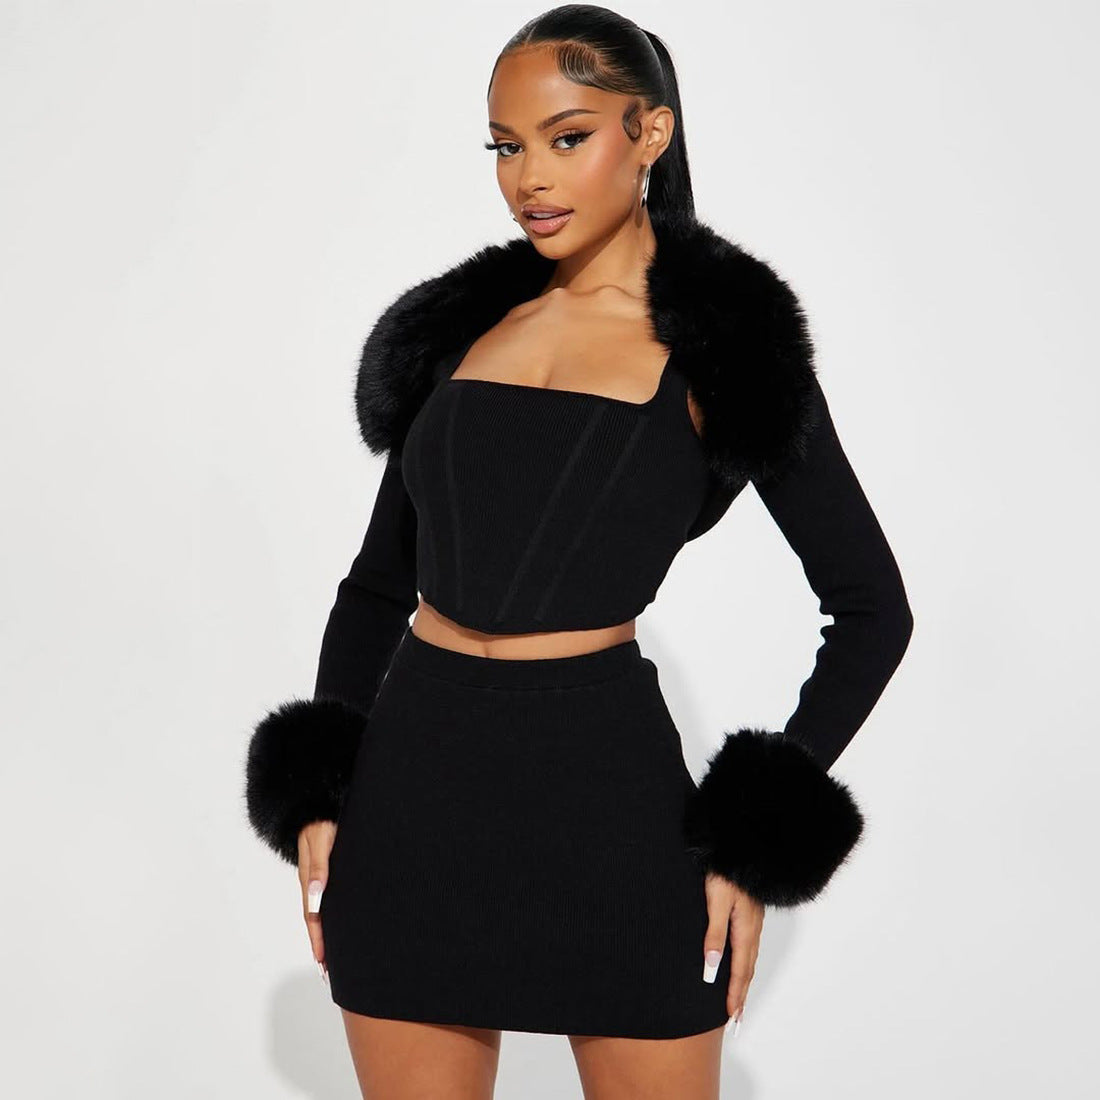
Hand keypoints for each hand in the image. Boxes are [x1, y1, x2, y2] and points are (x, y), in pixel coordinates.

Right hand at [298, 820, 337, 983]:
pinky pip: (331, 900)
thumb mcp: (319, 839)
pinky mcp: (329, 871)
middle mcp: (314, 882)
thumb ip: (318, 866)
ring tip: (337, 957)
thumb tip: (315, 894)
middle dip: (324, 945)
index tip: (323, 962)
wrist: (318, 802)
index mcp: (310, 879)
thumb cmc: (320, 819)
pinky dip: (335, 917)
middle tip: (331, 972)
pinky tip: (344, 924)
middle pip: (318, 921)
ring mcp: (321, 878)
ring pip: (325, 913)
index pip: (313, 917)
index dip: (318, 940)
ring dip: (330, 934)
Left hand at [701, 871, 763, 1030]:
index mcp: (745, 929)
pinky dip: (745, 964)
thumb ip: (714, 934)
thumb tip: (711, 969)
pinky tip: (740, 965)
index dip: (735, 995)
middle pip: (748, 970)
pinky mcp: (749, 913)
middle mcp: (752, 928)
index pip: (740, 971)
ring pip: (749, 959)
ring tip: (738, 1000)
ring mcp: (753, 921)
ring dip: (744, 982)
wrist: (739, 846)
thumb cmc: (726, 870)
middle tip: (736, 1021)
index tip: (731, 1018)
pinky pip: (748, 947)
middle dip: (741, 995)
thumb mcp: (716, 901)